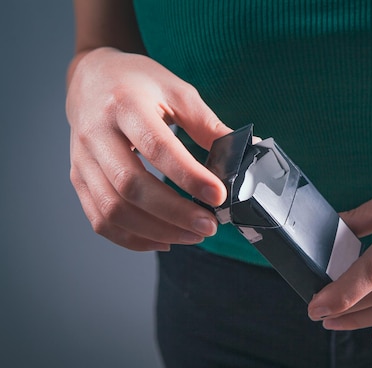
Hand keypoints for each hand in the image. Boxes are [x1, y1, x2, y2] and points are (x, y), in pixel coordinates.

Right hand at [66, 47, 230, 250]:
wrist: (92, 76)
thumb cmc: (140, 83)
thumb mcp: (178, 93)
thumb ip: (208, 126)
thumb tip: (245, 154)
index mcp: (126, 104)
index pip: (157, 147)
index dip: (189, 176)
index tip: (219, 196)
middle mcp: (97, 133)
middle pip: (131, 186)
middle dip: (174, 213)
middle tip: (209, 225)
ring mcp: (82, 159)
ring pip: (114, 209)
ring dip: (157, 230)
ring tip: (193, 235)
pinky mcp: (78, 178)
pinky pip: (101, 220)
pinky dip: (133, 238)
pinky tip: (164, 239)